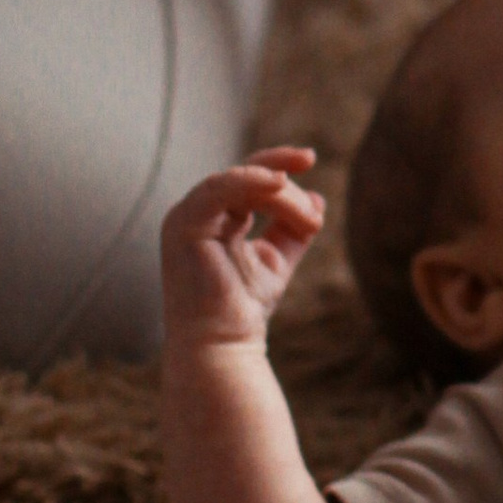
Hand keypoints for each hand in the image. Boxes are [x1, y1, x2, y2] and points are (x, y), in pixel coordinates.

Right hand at [159, 149, 325, 351]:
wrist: (222, 344)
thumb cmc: (244, 308)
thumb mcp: (276, 260)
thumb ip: (292, 229)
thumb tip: (319, 199)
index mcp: (215, 219)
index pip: (248, 179)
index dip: (278, 164)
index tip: (310, 158)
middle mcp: (196, 214)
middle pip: (247, 177)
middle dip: (285, 180)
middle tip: (313, 194)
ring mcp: (186, 218)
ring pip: (241, 183)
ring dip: (281, 196)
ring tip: (309, 222)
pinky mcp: (183, 226)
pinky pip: (218, 188)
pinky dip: (249, 180)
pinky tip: (279, 182)